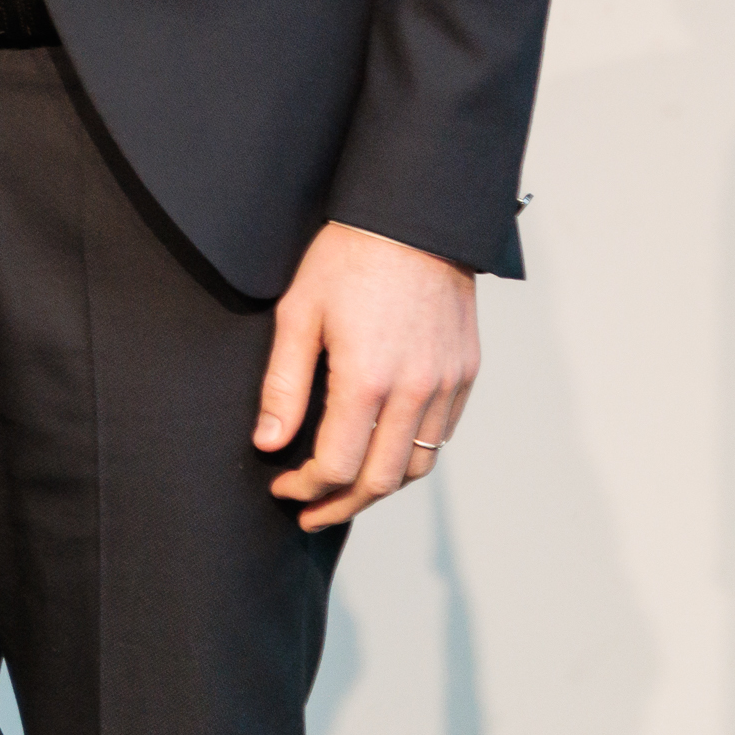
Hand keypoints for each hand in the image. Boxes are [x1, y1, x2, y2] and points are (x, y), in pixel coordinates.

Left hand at [255, 219, 479, 530]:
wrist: (413, 221)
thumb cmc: (346, 260)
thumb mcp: (297, 314)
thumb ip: (283, 385)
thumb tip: (269, 443)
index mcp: (367, 380)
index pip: (338, 466)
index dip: (306, 488)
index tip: (283, 489)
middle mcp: (414, 392)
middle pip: (382, 481)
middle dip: (342, 506)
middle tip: (311, 513)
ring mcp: (447, 385)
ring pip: (417, 465)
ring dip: (379, 488)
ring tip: (344, 492)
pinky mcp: (466, 374)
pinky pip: (441, 435)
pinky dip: (410, 455)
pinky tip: (381, 450)